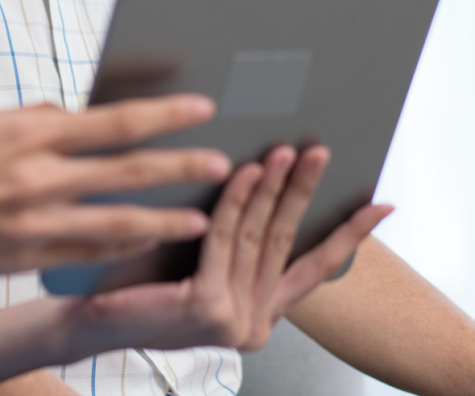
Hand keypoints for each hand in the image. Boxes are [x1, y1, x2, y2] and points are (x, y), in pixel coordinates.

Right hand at [0, 96, 231, 278]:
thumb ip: (36, 120)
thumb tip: (76, 115)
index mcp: (30, 132)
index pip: (114, 120)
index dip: (165, 114)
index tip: (202, 107)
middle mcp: (39, 175)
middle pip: (128, 169)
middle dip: (181, 164)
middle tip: (222, 162)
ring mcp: (35, 221)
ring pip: (118, 220)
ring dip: (165, 217)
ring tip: (200, 218)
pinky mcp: (27, 258)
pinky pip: (88, 253)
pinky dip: (122, 249)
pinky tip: (148, 245)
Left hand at [61, 144, 391, 356]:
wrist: (90, 320)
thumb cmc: (138, 287)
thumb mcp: (200, 269)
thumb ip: (233, 245)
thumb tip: (262, 185)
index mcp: (260, 313)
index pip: (314, 270)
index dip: (350, 236)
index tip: (383, 206)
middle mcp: (255, 323)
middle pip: (286, 242)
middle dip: (306, 192)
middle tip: (321, 151)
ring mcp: (234, 319)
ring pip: (258, 237)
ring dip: (274, 188)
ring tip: (284, 152)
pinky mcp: (208, 307)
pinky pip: (224, 240)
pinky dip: (236, 202)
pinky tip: (244, 172)